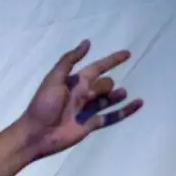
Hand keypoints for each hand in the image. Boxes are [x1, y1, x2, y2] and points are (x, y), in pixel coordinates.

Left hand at [14, 40, 143, 161]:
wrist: (36, 133)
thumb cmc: (43, 105)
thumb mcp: (54, 78)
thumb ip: (70, 60)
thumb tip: (87, 42)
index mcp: (74, 82)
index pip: (97, 68)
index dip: (111, 61)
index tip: (127, 54)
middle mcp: (82, 94)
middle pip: (103, 84)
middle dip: (106, 85)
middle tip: (99, 91)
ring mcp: (87, 110)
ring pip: (108, 100)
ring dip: (116, 95)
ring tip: (122, 93)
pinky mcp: (90, 125)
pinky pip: (111, 117)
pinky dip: (125, 111)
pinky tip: (139, 104)